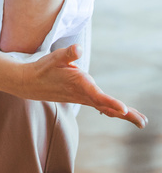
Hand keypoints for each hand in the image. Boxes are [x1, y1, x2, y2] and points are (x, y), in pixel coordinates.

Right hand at [23, 44, 146, 127]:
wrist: (28, 83)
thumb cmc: (42, 68)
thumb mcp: (53, 57)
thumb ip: (67, 53)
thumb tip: (78, 49)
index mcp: (78, 84)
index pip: (97, 96)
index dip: (111, 102)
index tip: (123, 109)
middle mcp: (82, 94)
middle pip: (107, 106)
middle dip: (126, 115)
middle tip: (143, 122)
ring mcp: (82, 98)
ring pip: (105, 108)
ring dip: (123, 114)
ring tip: (140, 121)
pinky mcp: (80, 98)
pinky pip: (99, 106)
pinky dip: (111, 110)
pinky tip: (119, 113)